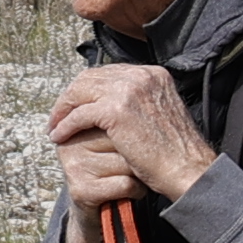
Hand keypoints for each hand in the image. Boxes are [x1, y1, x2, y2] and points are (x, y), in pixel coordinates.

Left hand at [48, 65, 218, 212]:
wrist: (188, 169)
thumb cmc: (173, 152)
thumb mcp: (158, 113)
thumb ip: (136, 101)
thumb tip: (107, 100)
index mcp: (152, 74)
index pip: (107, 73)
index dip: (86, 89)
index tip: (73, 105)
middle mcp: (141, 75)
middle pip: (90, 78)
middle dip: (70, 97)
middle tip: (57, 116)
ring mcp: (129, 90)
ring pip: (80, 92)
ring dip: (62, 110)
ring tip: (54, 127)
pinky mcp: (116, 110)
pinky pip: (79, 114)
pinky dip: (65, 125)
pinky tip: (59, 136)